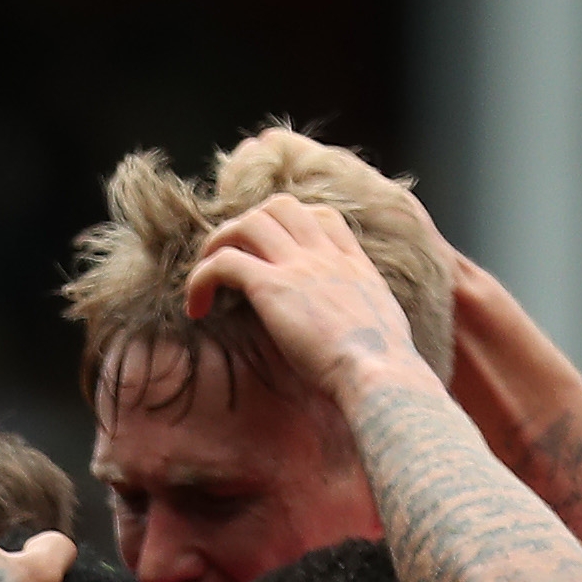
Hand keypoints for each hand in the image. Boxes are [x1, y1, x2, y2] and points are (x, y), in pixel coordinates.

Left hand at [187, 196, 440, 403]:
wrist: (379, 376)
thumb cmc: (384, 372)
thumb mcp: (385, 332)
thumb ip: (366, 319)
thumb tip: (364, 340)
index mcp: (355, 265)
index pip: (322, 218)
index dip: (292, 226)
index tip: (275, 255)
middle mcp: (325, 256)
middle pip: (280, 206)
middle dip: (250, 226)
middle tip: (234, 262)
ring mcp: (298, 266)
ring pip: (247, 223)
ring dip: (218, 245)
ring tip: (206, 281)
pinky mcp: (271, 287)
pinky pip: (223, 262)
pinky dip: (201, 278)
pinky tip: (196, 308)